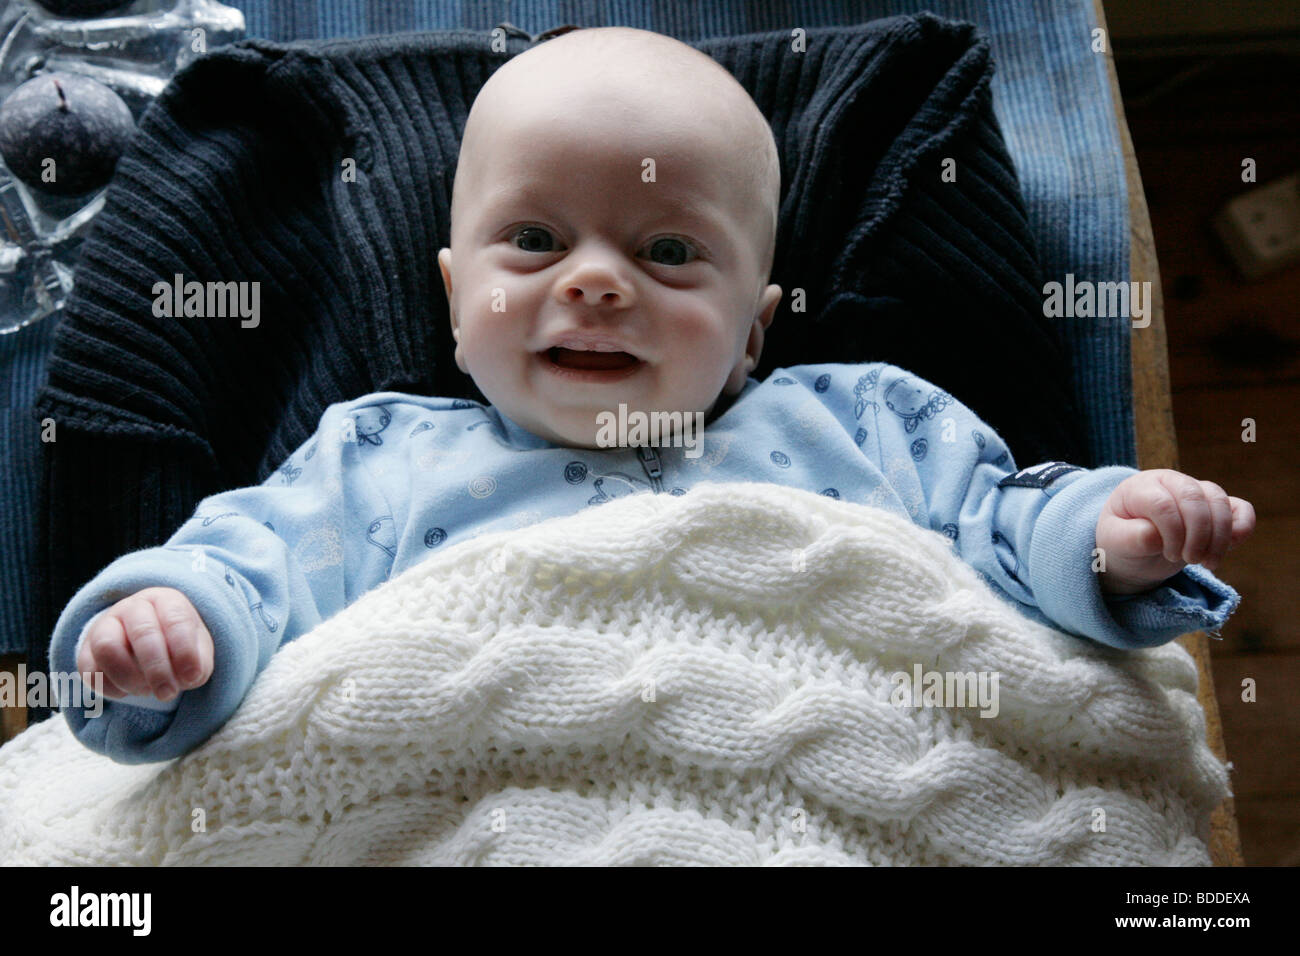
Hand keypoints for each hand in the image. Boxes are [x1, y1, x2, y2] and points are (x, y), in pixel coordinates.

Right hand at [75, 587, 213, 701]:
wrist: (144, 644)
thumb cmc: (176, 645)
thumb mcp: (197, 649)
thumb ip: (199, 663)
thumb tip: (189, 678)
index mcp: (166, 601)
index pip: (176, 619)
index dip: (185, 651)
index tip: (191, 677)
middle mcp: (134, 607)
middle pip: (142, 632)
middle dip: (157, 669)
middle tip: (167, 693)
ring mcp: (105, 625)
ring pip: (107, 647)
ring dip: (129, 677)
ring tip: (146, 690)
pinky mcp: (86, 650)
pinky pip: (90, 670)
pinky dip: (109, 688)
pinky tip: (127, 692)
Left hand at [1095, 470, 1255, 594]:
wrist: (1134, 548)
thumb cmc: (1121, 541)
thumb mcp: (1114, 543)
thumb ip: (1130, 538)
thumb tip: (1154, 536)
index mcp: (1141, 487)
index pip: (1163, 504)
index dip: (1173, 533)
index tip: (1171, 555)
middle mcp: (1171, 482)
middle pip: (1196, 498)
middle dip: (1199, 534)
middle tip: (1191, 560)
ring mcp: (1196, 491)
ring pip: (1220, 502)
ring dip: (1220, 536)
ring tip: (1207, 563)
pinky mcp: (1215, 507)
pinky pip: (1240, 508)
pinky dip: (1242, 527)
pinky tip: (1231, 547)